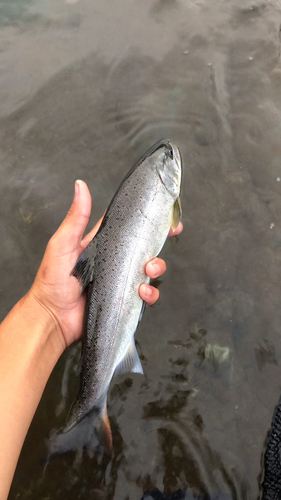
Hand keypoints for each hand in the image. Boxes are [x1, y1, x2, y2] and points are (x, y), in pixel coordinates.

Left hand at [30, 180, 182, 346]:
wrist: (52, 317)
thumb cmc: (52, 280)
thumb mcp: (63, 243)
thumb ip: (76, 217)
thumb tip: (80, 186)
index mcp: (102, 243)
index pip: (127, 226)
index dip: (146, 219)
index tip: (163, 213)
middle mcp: (114, 260)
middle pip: (145, 247)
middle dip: (160, 241)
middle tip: (170, 234)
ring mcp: (121, 280)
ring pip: (149, 269)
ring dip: (156, 267)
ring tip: (148, 270)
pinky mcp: (125, 300)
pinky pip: (146, 294)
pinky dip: (150, 293)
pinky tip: (141, 291)